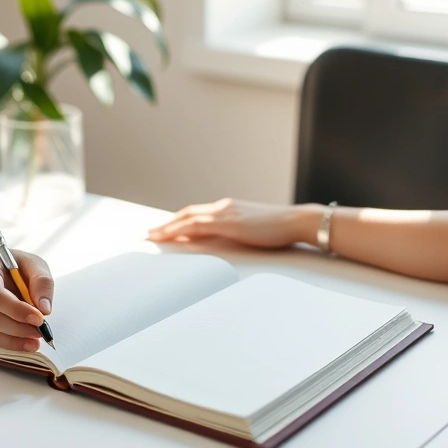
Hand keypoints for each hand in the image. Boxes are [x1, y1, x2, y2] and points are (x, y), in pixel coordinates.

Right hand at [0, 249, 53, 351]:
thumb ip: (42, 283)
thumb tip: (43, 309)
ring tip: (36, 340)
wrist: (11, 270)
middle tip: (40, 331)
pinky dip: (9, 343)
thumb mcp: (36, 265)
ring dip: (14, 339)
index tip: (39, 318)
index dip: (16, 310)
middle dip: (18, 327)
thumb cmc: (20, 265)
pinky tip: (26, 343)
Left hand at [147, 198, 320, 248]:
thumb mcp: (256, 229)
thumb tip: (233, 240)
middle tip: (151, 232)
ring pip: (188, 218)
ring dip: (168, 227)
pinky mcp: (228, 223)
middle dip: (168, 223)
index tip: (167, 228)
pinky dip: (180, 230)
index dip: (181, 220)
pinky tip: (169, 237)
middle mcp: (224, 207)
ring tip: (152, 236)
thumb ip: (241, 231)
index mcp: (231, 208)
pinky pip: (197, 226)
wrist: (296, 221)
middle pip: (188, 213)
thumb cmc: (282, 228)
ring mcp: (225, 213)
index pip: (199, 213)